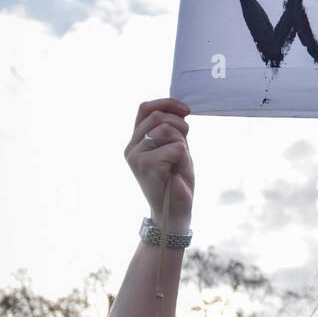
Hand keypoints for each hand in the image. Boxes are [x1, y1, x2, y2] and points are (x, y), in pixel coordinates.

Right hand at [125, 98, 194, 230]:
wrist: (173, 213)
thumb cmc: (175, 180)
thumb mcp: (174, 148)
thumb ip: (172, 129)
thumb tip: (179, 108)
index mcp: (136, 140)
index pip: (145, 108)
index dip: (167, 103)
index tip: (186, 110)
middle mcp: (131, 147)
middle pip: (158, 116)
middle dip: (179, 125)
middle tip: (184, 146)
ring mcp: (136, 157)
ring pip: (166, 129)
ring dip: (181, 143)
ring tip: (179, 161)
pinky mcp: (146, 166)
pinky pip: (175, 147)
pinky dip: (184, 157)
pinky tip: (178, 172)